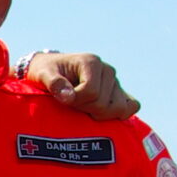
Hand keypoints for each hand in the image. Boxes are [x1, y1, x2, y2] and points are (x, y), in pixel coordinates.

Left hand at [25, 52, 140, 121]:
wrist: (53, 70)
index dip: (77, 101)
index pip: (92, 92)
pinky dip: (119, 114)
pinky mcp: (120, 92)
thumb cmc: (47, 71)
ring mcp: (115, 82)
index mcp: (92, 62)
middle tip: (72, 103)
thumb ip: (54, 84)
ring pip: (119, 108)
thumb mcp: (44, 74)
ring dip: (99, 114)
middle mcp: (107, 70)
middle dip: (85, 109)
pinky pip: (132, 106)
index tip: (65, 99)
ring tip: (84, 107)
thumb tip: (70, 97)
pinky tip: (101, 114)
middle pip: (103, 104)